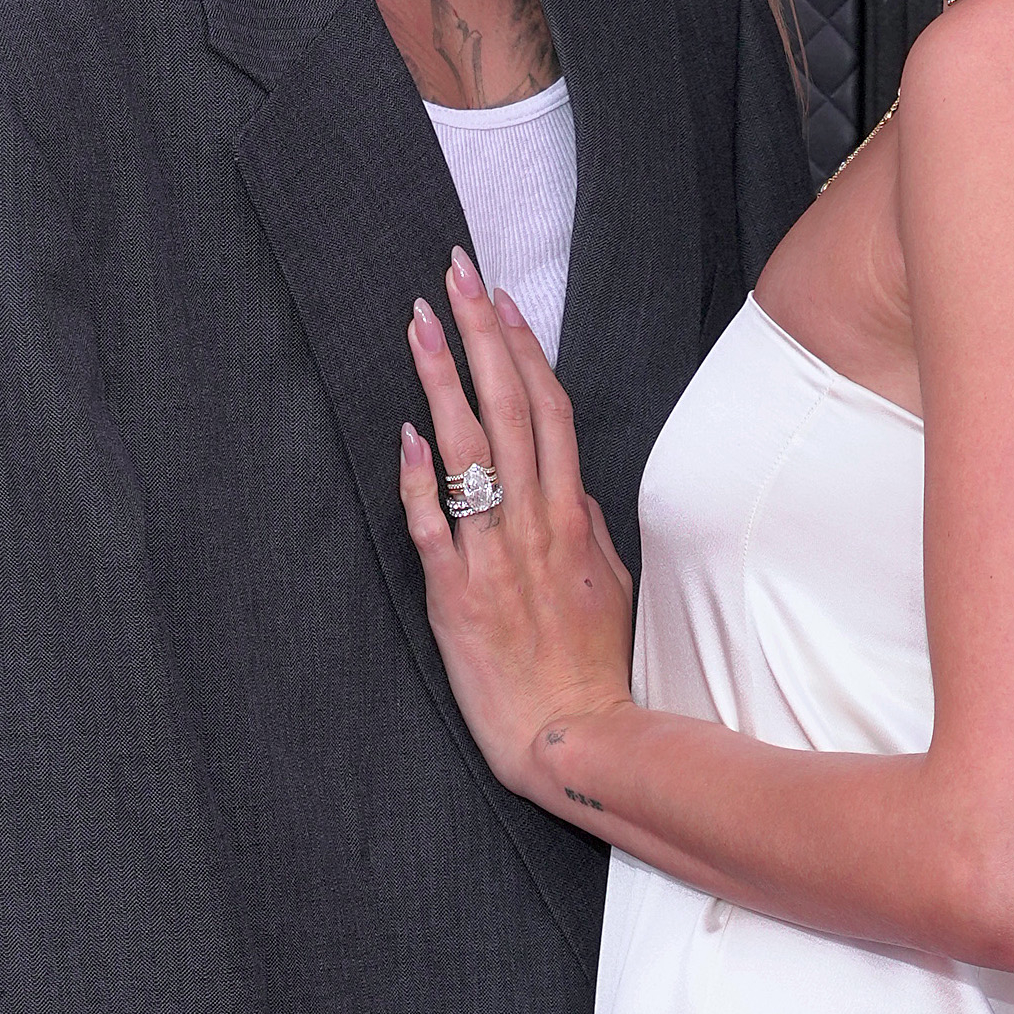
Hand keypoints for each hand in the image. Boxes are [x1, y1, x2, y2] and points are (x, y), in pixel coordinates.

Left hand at [401, 250, 635, 802]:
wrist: (573, 739)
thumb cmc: (591, 664)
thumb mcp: (607, 582)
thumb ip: (586, 524)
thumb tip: (568, 479)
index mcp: (572, 516)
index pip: (550, 410)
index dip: (523, 348)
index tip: (499, 297)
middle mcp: (536, 525)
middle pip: (512, 409)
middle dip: (480, 336)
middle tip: (453, 274)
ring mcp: (497, 558)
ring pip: (472, 454)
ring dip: (444, 383)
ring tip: (418, 325)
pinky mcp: (459, 599)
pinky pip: (438, 530)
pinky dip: (421, 480)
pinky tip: (406, 434)